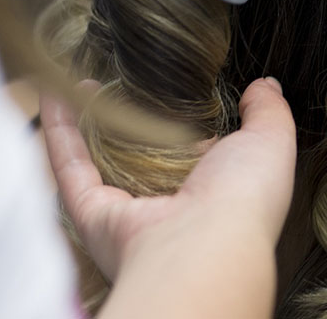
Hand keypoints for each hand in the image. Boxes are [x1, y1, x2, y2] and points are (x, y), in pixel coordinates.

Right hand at [40, 77, 295, 317]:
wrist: (205, 244)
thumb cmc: (244, 200)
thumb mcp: (271, 141)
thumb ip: (268, 111)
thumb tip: (265, 86)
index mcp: (214, 192)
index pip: (196, 153)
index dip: (189, 120)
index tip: (178, 88)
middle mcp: (168, 205)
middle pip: (142, 157)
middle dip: (129, 121)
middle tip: (119, 83)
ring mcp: (127, 211)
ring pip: (100, 159)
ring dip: (86, 120)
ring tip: (81, 82)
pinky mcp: (92, 214)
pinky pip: (69, 167)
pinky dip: (58, 130)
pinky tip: (55, 93)